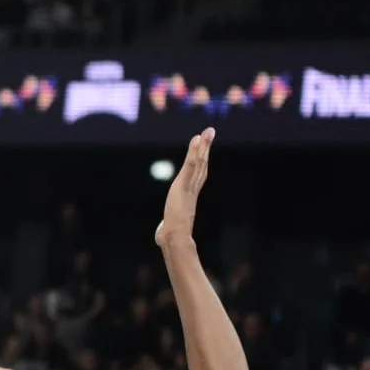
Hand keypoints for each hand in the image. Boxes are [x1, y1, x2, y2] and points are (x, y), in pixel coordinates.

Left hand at [155, 126, 213, 247]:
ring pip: (199, 162)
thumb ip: (165, 227)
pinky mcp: (183, 184)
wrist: (175, 238)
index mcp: (189, 196)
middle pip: (201, 164)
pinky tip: (197, 140)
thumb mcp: (167, 227)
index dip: (201, 161)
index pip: (197, 174)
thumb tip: (159, 236)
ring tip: (208, 131)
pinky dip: (194, 151)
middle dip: (206, 148)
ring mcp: (189, 186)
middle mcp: (192, 188)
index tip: (203, 150)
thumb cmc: (170, 237)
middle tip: (210, 132)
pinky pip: (190, 164)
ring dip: (203, 145)